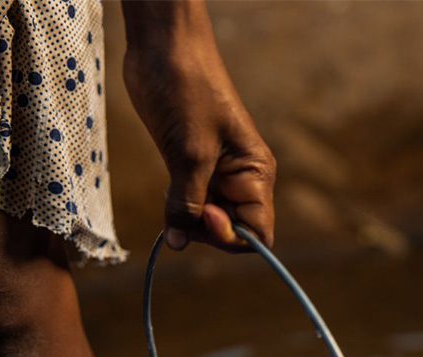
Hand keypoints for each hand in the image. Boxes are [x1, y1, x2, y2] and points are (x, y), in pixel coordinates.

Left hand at [122, 1, 274, 251]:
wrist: (163, 47)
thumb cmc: (188, 90)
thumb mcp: (190, 154)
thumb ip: (186, 204)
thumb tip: (178, 243)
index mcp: (256, 174)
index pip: (258, 231)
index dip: (233, 237)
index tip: (206, 216)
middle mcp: (241, 180)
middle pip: (233, 231)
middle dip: (208, 231)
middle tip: (181, 210)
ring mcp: (216, 176)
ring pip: (209, 221)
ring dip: (189, 221)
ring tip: (172, 198)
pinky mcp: (191, 169)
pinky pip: (191, 206)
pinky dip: (178, 212)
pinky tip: (166, 200)